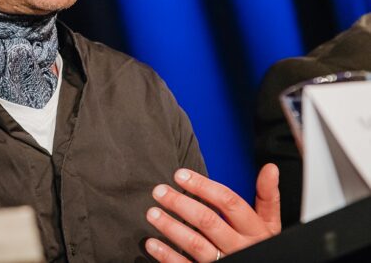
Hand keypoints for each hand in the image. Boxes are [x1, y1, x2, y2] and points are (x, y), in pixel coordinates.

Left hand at [145, 163, 280, 261]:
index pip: (228, 202)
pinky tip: (153, 243)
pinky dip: (167, 256)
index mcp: (254, 230)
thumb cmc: (260, 246)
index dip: (203, 186)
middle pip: (208, 221)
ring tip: (152, 213)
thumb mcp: (270, 225)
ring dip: (171, 227)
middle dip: (180, 203)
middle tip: (159, 191)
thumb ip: (267, 197)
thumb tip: (270, 168)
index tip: (180, 174)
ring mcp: (225, 262)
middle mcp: (240, 246)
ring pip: (195, 244)